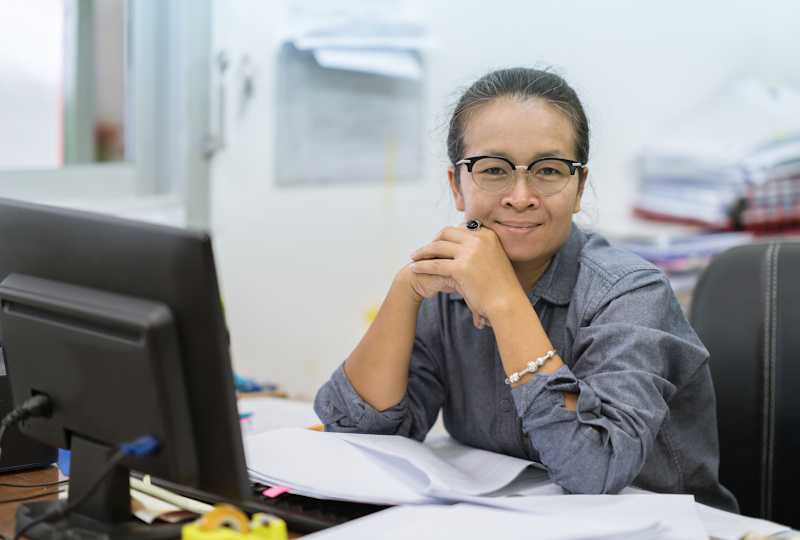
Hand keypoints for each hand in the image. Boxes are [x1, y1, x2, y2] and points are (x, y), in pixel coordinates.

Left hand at [408, 225, 524, 325]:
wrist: (508, 303)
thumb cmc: (502, 288)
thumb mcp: (494, 260)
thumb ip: (480, 252)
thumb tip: (464, 251)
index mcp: (488, 236)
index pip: (461, 228)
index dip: (446, 235)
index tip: (437, 242)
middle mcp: (479, 240)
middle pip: (447, 232)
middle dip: (433, 240)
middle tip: (424, 250)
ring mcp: (470, 253)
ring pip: (438, 246)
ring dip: (423, 251)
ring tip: (414, 257)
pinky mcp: (461, 268)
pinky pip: (435, 264)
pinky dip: (423, 266)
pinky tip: (414, 269)